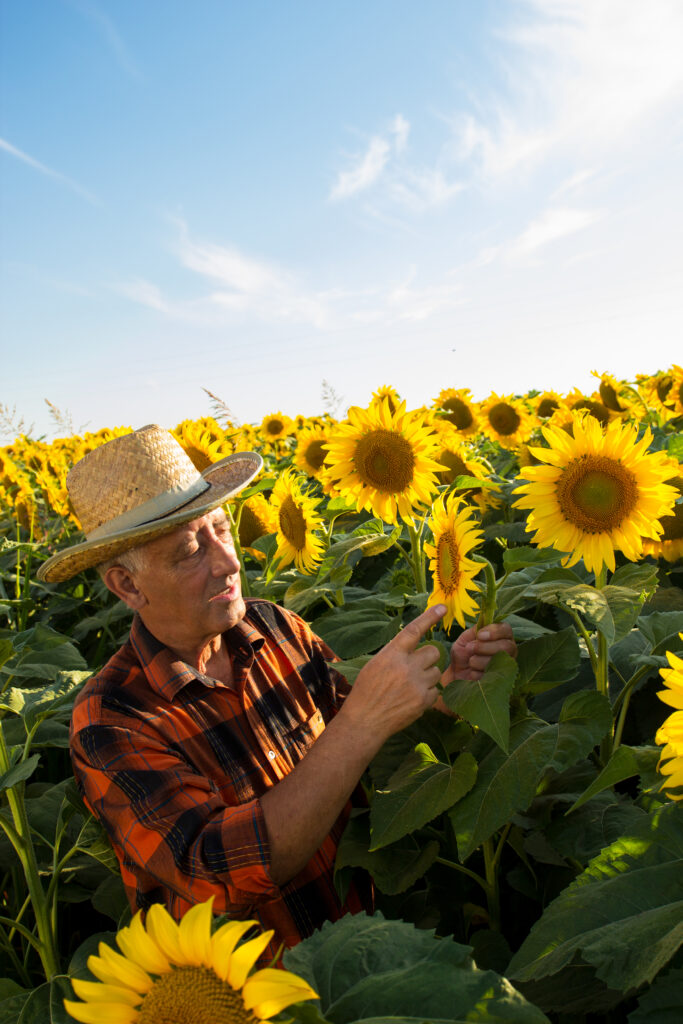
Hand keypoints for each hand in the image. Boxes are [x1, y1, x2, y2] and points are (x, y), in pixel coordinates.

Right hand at [343, 604, 446, 743]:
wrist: (365, 720)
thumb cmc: (367, 691)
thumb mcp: (375, 664)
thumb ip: (395, 654)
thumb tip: (413, 646)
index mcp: (392, 654)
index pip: (414, 629)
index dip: (429, 617)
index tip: (442, 607)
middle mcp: (406, 666)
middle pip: (433, 652)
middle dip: (428, 658)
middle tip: (416, 668)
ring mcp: (417, 684)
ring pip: (436, 671)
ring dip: (428, 677)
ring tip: (411, 687)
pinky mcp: (424, 701)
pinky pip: (436, 691)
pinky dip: (427, 695)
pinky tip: (412, 699)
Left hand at [443, 622, 516, 684]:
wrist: (456, 673)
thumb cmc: (463, 652)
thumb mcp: (466, 638)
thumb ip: (476, 631)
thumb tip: (484, 627)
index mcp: (500, 635)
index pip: (506, 629)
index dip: (494, 632)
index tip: (479, 635)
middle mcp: (508, 648)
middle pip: (506, 646)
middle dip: (485, 647)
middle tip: (470, 648)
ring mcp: (507, 664)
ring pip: (500, 660)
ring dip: (480, 660)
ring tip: (470, 661)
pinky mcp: (502, 678)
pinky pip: (494, 674)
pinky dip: (479, 672)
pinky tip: (473, 672)